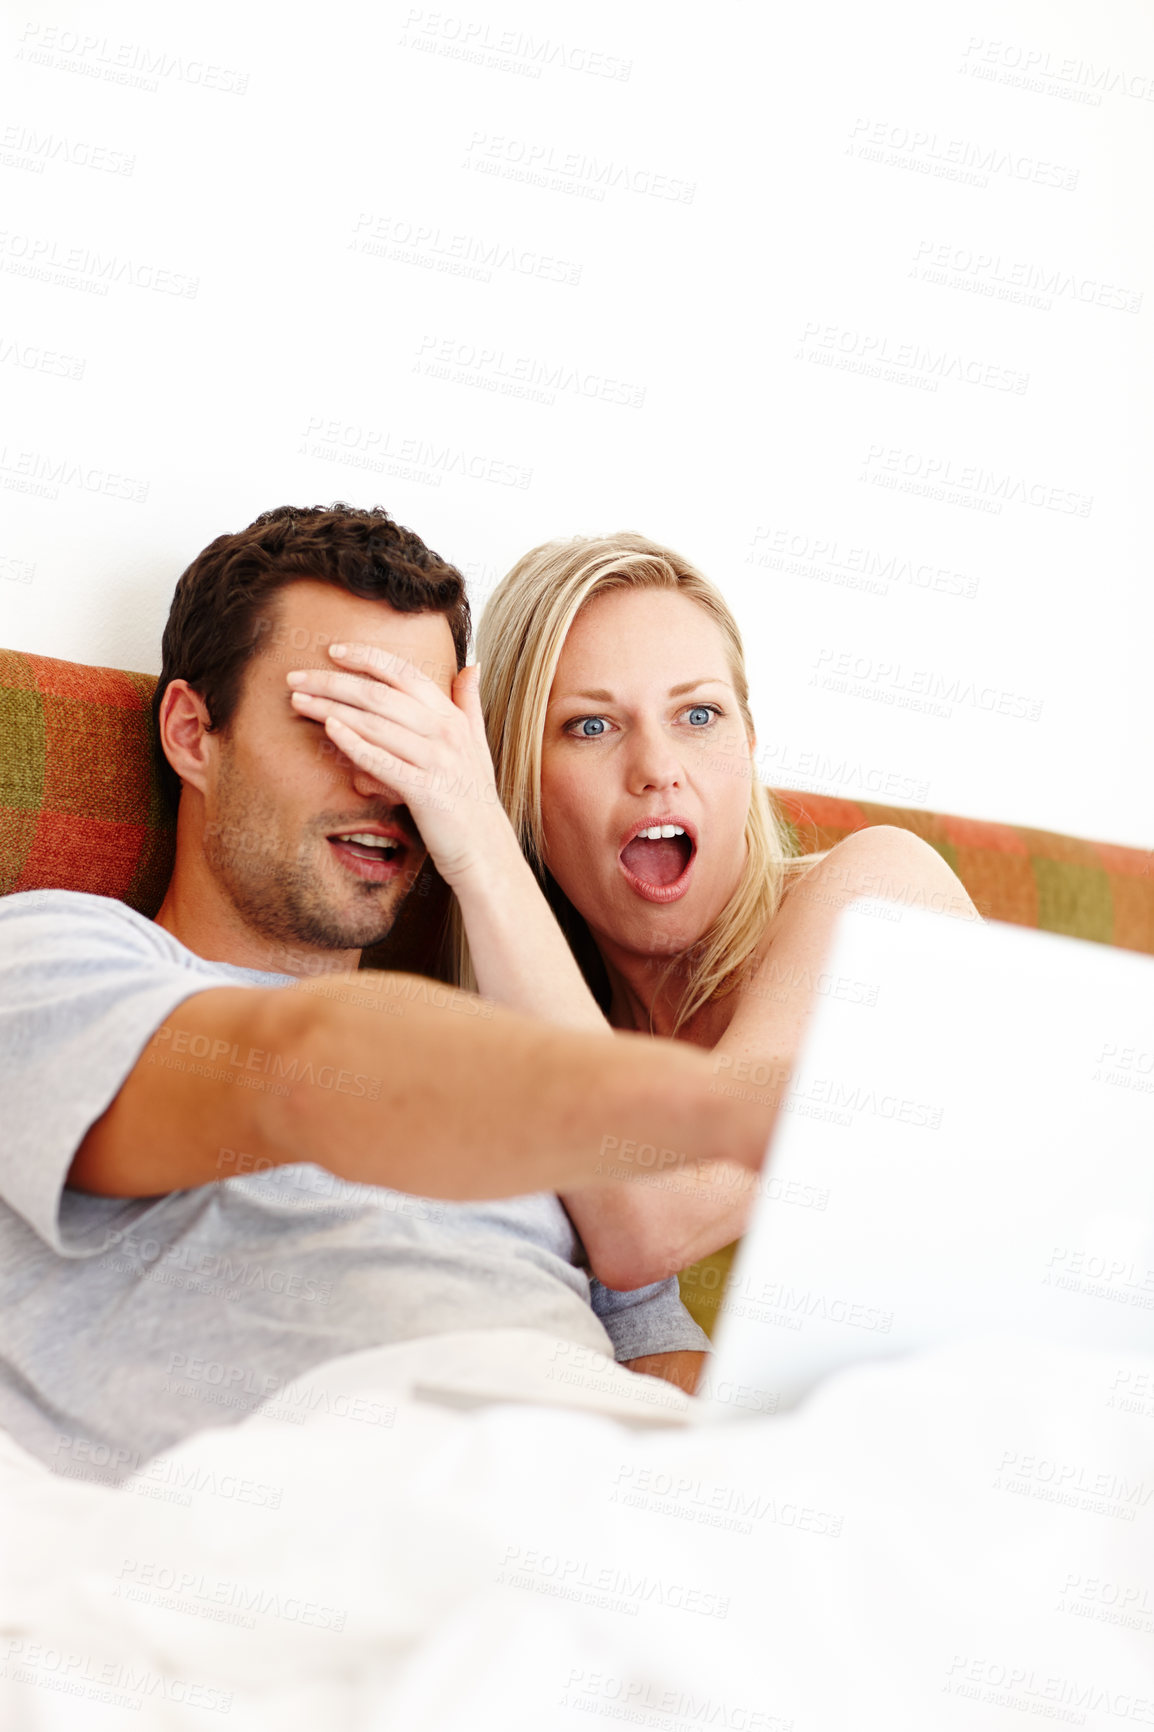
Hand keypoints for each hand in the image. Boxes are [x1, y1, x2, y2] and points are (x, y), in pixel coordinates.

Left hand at [286, 643, 508, 886]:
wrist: (486, 851)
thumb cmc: (473, 800)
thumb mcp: (477, 745)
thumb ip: (469, 704)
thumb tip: (472, 666)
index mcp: (452, 718)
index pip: (405, 674)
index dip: (367, 658)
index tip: (333, 650)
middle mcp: (445, 732)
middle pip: (380, 695)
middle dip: (333, 682)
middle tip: (295, 677)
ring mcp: (436, 760)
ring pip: (375, 723)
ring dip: (331, 707)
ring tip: (299, 701)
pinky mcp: (425, 790)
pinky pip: (383, 761)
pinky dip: (355, 743)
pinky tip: (329, 729)